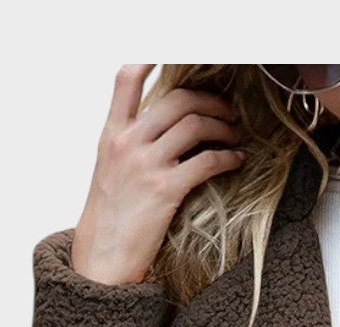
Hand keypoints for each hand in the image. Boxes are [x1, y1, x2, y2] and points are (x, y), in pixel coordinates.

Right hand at [71, 64, 245, 285]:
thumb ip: (130, 144)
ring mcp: (146, 165)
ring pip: (195, 125)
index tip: (173, 58)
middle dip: (210, 101)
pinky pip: (206, 161)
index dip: (149, 61)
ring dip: (223, 128)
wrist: (103, 255)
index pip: (126, 81)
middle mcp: (128, 143)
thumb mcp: (109, 171)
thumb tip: (161, 130)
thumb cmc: (110, 217)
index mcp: (111, 135)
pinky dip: (228, 157)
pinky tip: (236, 161)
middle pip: (176, 100)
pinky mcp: (166, 190)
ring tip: (234, 136)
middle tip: (226, 112)